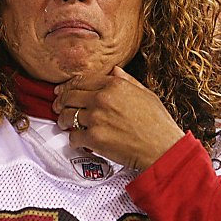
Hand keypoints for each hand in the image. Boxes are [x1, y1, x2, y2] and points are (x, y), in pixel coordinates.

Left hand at [52, 66, 184, 170]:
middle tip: (58, 107)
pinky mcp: (93, 137)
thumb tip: (114, 71)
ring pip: (67, 115)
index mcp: (114, 84)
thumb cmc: (157, 124)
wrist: (162, 148)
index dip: (68, 85)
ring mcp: (96, 117)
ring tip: (64, 123)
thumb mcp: (145, 93)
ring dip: (63, 120)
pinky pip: (73, 136)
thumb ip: (126, 80)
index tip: (62, 90)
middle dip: (61, 102)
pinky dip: (73, 139)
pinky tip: (77, 140)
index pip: (81, 80)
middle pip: (70, 96)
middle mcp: (102, 98)